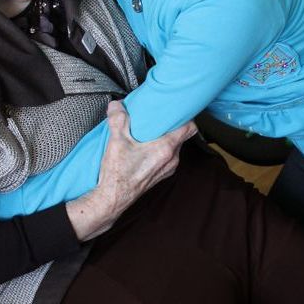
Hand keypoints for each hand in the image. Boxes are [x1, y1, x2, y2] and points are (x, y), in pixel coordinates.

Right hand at [65, 101, 196, 240]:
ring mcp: (167, 169)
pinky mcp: (160, 175)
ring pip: (174, 147)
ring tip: (148, 132)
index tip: (177, 109)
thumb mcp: (116, 141)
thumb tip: (117, 105)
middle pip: (181, 136)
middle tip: (157, 118)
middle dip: (170, 126)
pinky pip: (166, 158)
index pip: (190, 128)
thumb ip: (117, 118)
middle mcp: (171, 160)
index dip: (185, 116)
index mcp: (165, 149)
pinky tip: (144, 148)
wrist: (112, 198)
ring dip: (164, 138)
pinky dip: (159, 150)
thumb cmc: (117, 176)